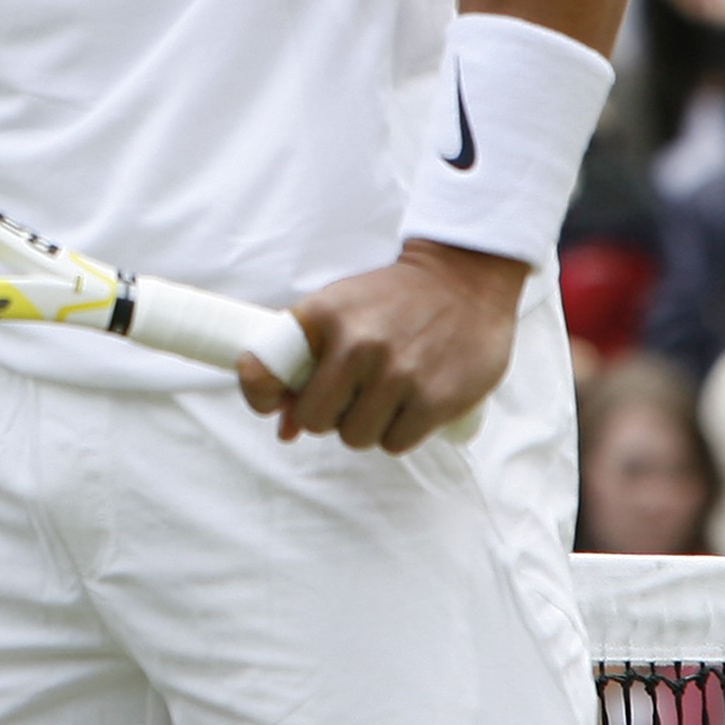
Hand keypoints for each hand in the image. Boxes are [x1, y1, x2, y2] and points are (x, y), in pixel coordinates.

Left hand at [236, 240, 526, 454]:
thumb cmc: (390, 302)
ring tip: (386, 396)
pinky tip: (410, 405)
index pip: (264, 371)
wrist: (463, 280)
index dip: (261, 395)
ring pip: (355, 437)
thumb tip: (285, 432)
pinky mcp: (433, 398)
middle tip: (351, 395)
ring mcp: (396, 373)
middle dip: (330, 414)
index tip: (276, 402)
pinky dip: (399, 432)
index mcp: (322, 315)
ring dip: (367, 426)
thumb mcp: (341, 313)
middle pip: (314, 419)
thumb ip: (308, 367)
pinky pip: (393, 444)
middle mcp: (355, 344)